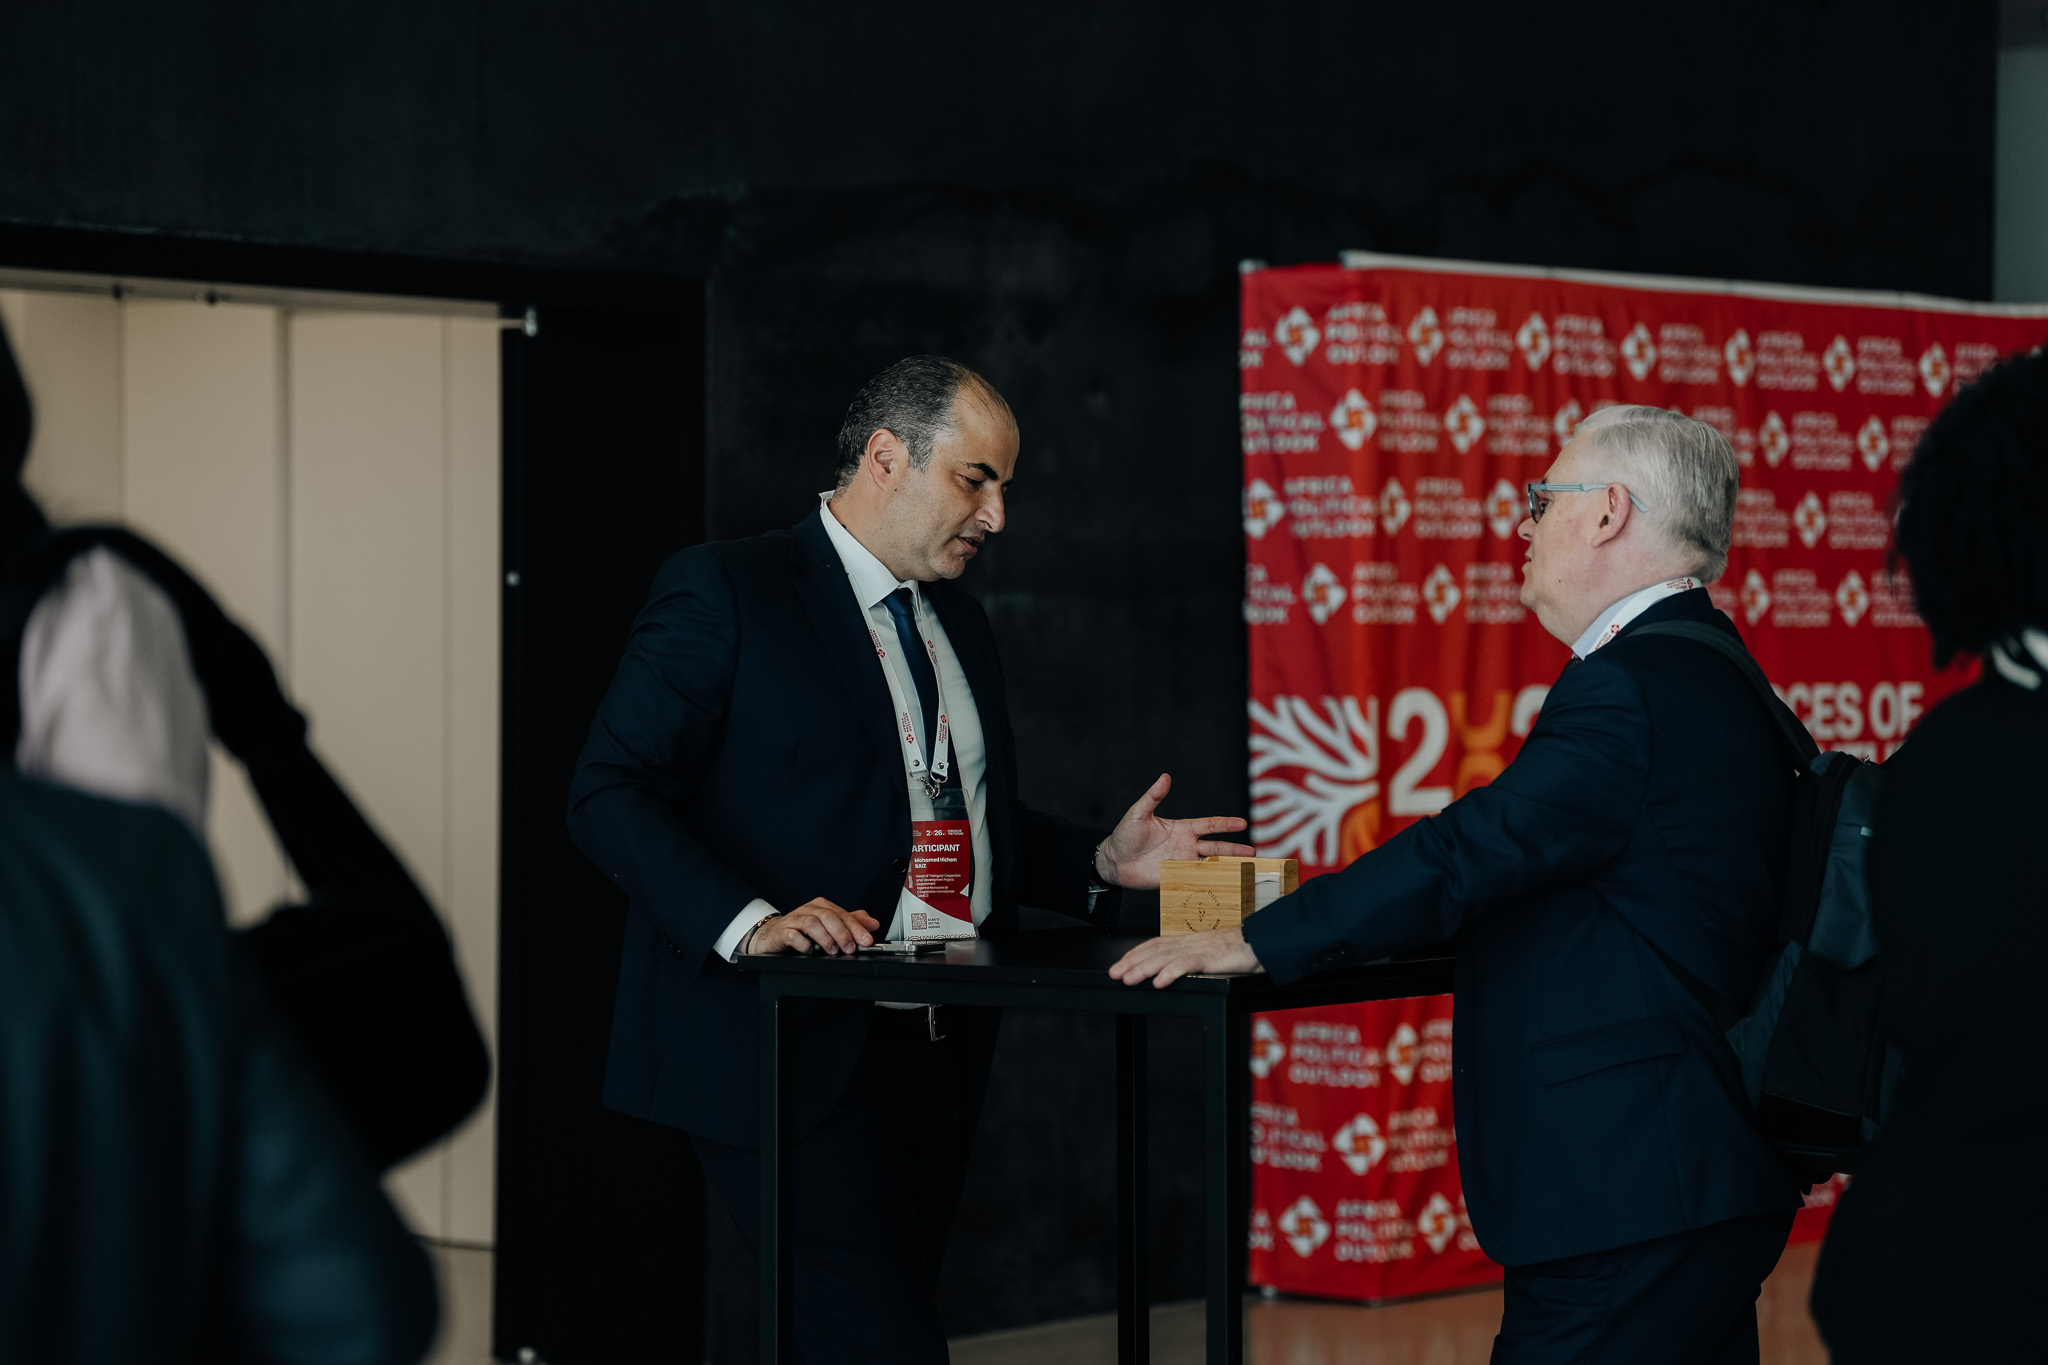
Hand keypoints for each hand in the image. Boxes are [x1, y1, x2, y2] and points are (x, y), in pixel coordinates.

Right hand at [747, 898, 880, 954]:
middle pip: (828, 916)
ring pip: (812, 923)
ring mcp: (794, 920)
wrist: (773, 936)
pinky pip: (793, 935)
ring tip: (832, 951)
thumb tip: (873, 924)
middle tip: (850, 948)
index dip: (857, 927)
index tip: (867, 940)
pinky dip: (804, 944)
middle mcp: (808, 910)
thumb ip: (851, 923)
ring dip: (825, 939)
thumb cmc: (803, 931)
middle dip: (842, 934)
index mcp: (822, 907)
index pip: (842, 914)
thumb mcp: (830, 926)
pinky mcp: (782, 932)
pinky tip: (810, 950)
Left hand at [1094, 773, 1254, 888]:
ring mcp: (1181, 863)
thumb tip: (1165, 777)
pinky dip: (1209, 884)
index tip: (1242, 822)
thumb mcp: (1138, 814)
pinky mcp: (1175, 879)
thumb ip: (1153, 797)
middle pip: (1216, 848)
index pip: (1209, 825)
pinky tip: (1223, 887)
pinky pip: (1195, 881)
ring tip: (1244, 871)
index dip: (1225, 824)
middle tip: (1252, 853)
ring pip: (1210, 866)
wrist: (1113, 862)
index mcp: (1182, 829)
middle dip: (1234, 850)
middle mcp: (1186, 846)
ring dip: (1226, 868)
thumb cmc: (1125, 835)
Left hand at [1109, 928, 1262, 987]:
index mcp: (1189, 941)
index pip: (1156, 944)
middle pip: (1154, 951)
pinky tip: (1160, 981)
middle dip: (1132, 962)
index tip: (1121, 963)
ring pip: (1165, 957)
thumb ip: (1195, 961)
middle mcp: (1190, 942)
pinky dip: (1171, 972)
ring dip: (1144, 968)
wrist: (1264, 942)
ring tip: (1128, 978)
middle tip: (1114, 973)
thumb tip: (1177, 972)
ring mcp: (1200, 948)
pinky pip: (1188, 964)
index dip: (1136, 953)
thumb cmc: (1241, 950)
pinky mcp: (1211, 957)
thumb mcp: (1212, 956)